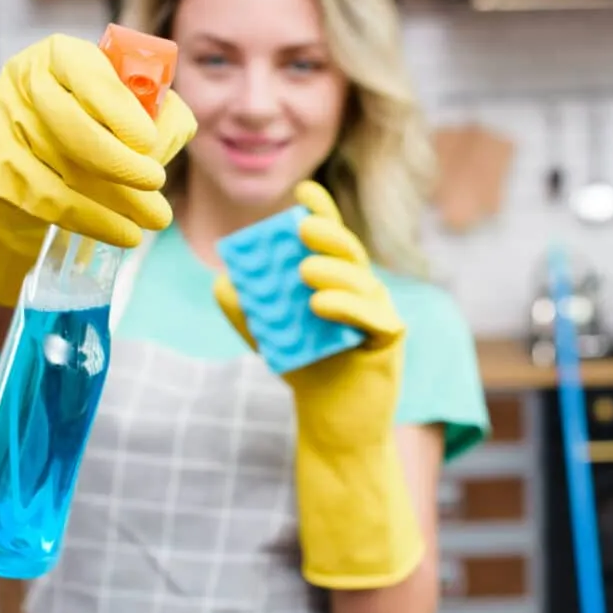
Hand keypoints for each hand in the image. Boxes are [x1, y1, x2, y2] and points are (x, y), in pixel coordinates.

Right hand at [0, 33, 196, 305]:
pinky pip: (52, 202)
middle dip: (122, 162)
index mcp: (61, 55)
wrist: (36, 172)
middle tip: (157, 183)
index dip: (121, 111)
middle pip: (75, 127)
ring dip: (118, 199)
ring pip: (67, 169)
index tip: (148, 142)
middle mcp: (25, 82)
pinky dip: (94, 221)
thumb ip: (161, 113)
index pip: (91, 77)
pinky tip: (125, 233)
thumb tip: (169, 132)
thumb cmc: (98, 130)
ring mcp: (5, 126)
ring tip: (155, 218)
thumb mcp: (132, 111)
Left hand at [213, 180, 405, 442]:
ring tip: (303, 269)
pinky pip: (373, 316)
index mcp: (338, 280)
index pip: (332, 239)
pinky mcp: (390, 339)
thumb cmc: (307, 371)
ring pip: (361, 282)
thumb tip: (222, 281)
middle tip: (300, 225)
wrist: (333, 422)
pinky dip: (347, 307)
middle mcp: (363, 289)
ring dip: (334, 272)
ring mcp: (380, 312)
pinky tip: (319, 305)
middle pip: (350, 253)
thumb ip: (248, 311)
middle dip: (327, 234)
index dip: (322, 212)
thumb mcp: (270, 338)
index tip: (303, 190)